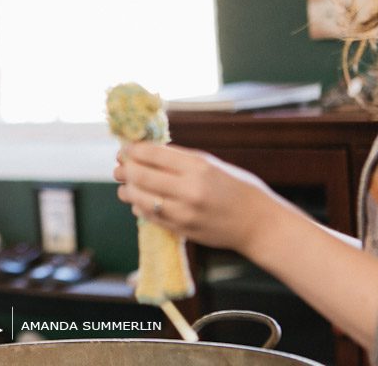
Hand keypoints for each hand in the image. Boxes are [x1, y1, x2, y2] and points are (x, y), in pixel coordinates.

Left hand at [114, 142, 282, 254]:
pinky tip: (138, 200)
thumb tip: (146, 150)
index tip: (125, 147)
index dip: (133, 149)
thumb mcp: (211, 164)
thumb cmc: (237, 187)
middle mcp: (189, 189)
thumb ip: (180, 158)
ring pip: (139, 198)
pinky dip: (139, 206)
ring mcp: (183, 212)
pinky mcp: (181, 230)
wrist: (258, 223)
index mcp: (198, 166)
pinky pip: (149, 216)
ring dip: (126, 189)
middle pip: (140, 175)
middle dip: (124, 168)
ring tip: (125, 183)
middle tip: (118, 165)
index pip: (152, 153)